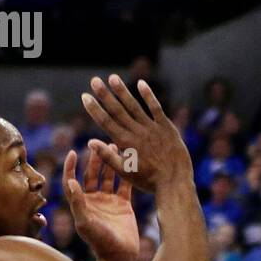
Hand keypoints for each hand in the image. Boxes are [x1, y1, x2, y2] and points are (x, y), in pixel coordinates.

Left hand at [63, 143, 138, 260]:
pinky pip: (124, 186)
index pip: (72, 181)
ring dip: (110, 163)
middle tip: (98, 144)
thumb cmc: (100, 242)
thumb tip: (71, 182)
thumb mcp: (86, 223)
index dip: (71, 167)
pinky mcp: (124, 205)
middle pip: (91, 175)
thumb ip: (78, 202)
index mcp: (81, 204)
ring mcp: (109, 202)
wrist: (120, 255)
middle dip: (94, 160)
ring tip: (114, 147)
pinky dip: (126, 174)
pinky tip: (130, 162)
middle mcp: (94, 200)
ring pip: (108, 177)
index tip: (73, 153)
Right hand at [81, 75, 192, 192]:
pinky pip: (156, 108)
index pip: (106, 122)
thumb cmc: (148, 181)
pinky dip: (148, 96)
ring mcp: (152, 128)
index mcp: (125, 143)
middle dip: (104, 95)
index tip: (85, 96)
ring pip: (134, 106)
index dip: (94, 108)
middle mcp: (137, 132)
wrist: (175, 182)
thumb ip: (108, 156)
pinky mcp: (167, 127)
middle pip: (117, 110)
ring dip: (123, 91)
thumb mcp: (125, 172)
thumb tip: (90, 141)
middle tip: (94, 80)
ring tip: (112, 78)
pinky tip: (141, 83)